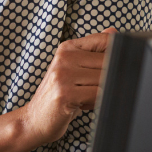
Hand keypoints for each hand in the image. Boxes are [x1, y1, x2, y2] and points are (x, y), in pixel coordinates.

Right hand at [18, 28, 116, 145]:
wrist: (35, 119)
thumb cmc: (58, 95)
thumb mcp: (74, 69)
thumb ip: (93, 51)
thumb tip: (114, 32)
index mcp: (67, 48)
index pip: (104, 41)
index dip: (116, 55)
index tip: (110, 69)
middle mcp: (64, 58)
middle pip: (108, 62)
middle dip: (109, 79)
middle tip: (93, 89)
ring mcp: (63, 75)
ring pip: (105, 79)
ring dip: (102, 92)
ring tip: (86, 98)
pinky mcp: (65, 93)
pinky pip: (98, 94)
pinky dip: (97, 102)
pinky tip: (82, 105)